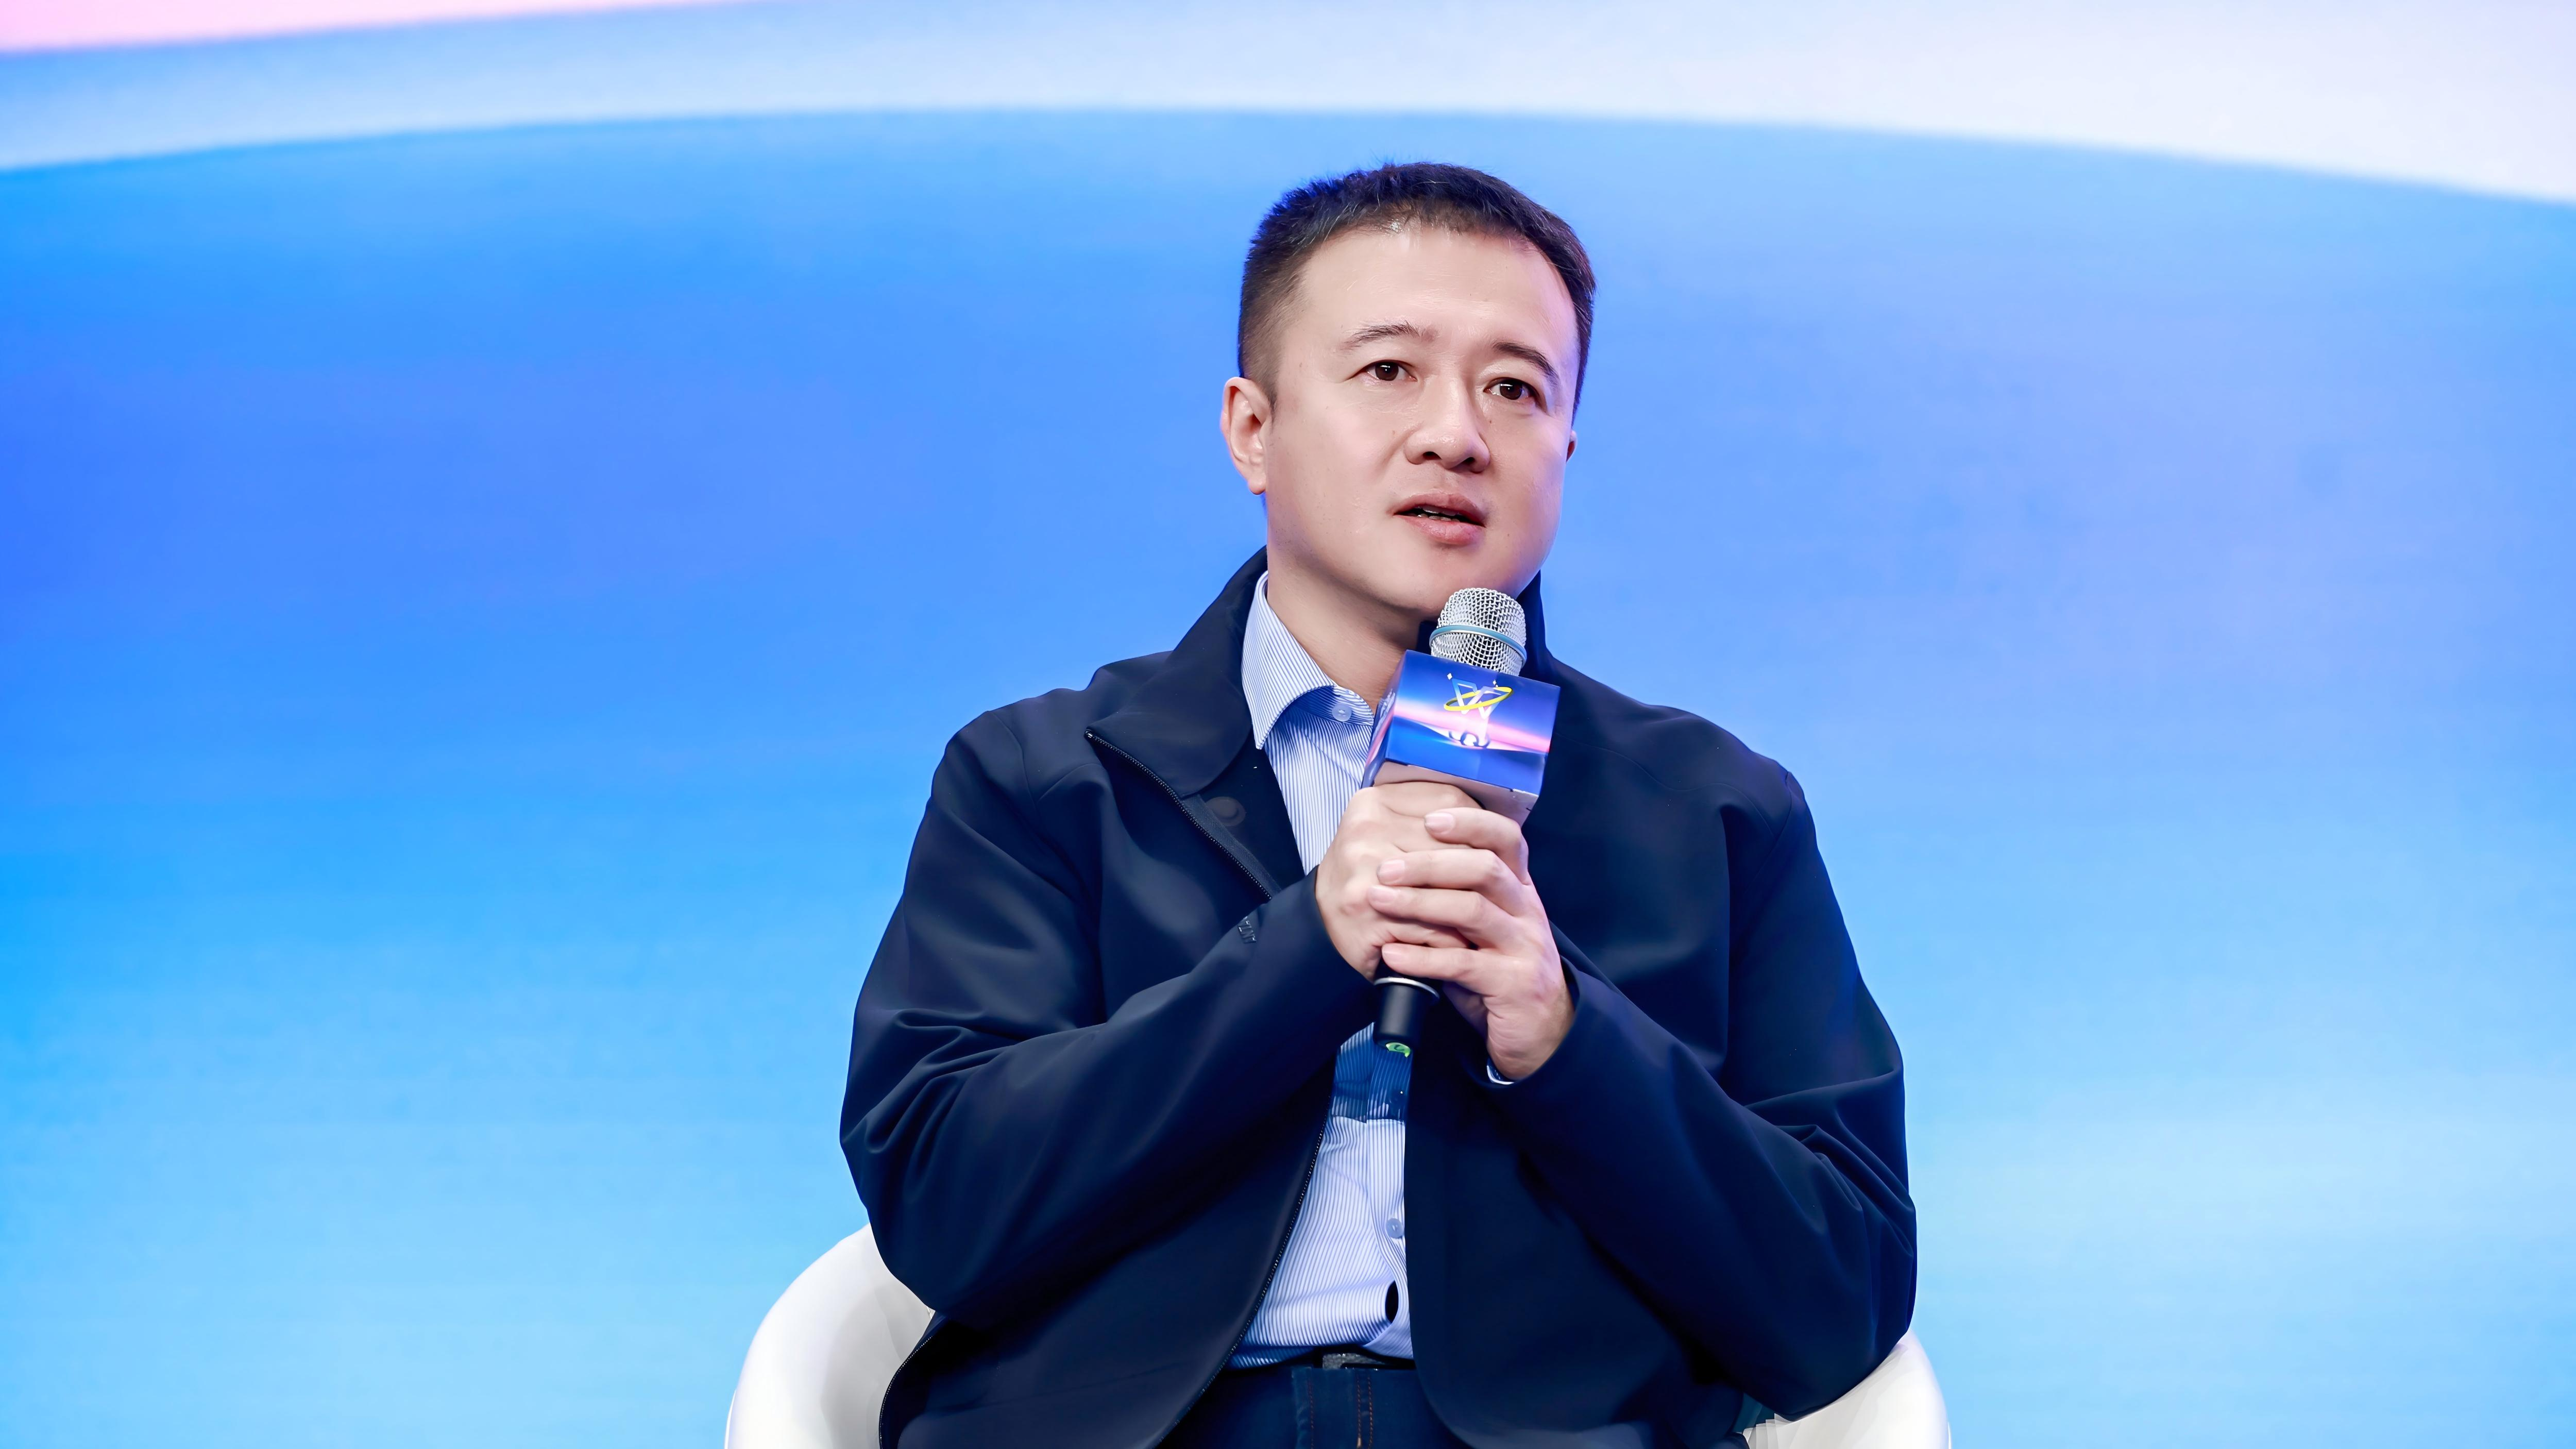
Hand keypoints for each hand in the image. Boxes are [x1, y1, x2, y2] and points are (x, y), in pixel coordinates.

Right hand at [1316, 781, 1480, 977]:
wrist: (1320, 922)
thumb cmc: (1365, 875)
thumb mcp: (1388, 832)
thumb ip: (1430, 817)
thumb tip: (1490, 821)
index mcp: (1374, 802)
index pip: (1451, 800)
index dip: (1480, 825)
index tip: (1490, 847)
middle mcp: (1366, 830)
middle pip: (1456, 845)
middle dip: (1480, 872)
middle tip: (1494, 890)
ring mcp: (1365, 872)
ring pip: (1450, 886)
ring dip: (1474, 907)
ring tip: (1485, 917)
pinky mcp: (1370, 914)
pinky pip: (1434, 925)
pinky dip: (1453, 938)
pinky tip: (1459, 943)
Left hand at [1368, 807, 1570, 1079]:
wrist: (1543, 1034)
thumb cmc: (1500, 975)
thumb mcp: (1485, 930)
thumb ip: (1457, 898)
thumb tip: (1402, 863)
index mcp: (1521, 891)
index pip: (1507, 839)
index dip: (1471, 823)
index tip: (1429, 819)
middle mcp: (1527, 912)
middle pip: (1484, 868)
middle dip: (1430, 863)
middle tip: (1386, 868)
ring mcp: (1525, 947)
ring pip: (1473, 910)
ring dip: (1419, 902)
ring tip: (1379, 900)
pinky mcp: (1515, 985)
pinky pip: (1463, 964)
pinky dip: (1423, 957)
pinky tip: (1391, 955)